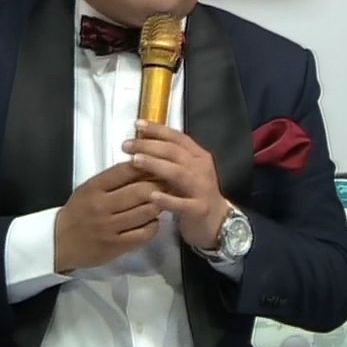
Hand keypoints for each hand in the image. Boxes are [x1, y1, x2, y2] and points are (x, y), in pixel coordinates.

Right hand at [53, 161, 161, 271]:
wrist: (59, 242)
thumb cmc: (78, 211)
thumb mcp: (89, 189)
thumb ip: (113, 179)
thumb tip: (145, 167)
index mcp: (94, 187)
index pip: (126, 170)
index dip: (147, 165)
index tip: (159, 165)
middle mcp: (102, 206)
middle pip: (141, 191)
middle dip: (160, 185)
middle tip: (170, 183)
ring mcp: (110, 227)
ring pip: (146, 212)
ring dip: (160, 205)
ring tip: (165, 201)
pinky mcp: (116, 246)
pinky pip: (144, 234)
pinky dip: (154, 225)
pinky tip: (153, 221)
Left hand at [124, 121, 227, 249]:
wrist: (219, 222)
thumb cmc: (196, 194)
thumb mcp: (188, 171)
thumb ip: (171, 157)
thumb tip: (143, 140)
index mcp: (198, 156)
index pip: (177, 137)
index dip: (157, 129)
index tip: (137, 124)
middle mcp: (202, 169)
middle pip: (174, 152)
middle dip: (149, 146)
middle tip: (127, 145)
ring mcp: (202, 189)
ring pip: (178, 173)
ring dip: (156, 165)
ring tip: (135, 161)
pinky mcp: (199, 209)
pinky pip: (182, 204)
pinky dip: (167, 199)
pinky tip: (152, 196)